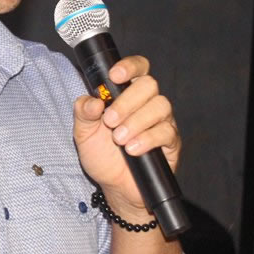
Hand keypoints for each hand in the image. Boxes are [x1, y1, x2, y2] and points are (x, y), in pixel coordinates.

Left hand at [73, 56, 180, 218]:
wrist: (116, 187)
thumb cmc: (102, 155)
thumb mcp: (83, 133)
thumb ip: (83, 113)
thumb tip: (93, 100)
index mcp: (126, 94)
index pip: (137, 68)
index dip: (129, 66)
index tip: (114, 76)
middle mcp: (147, 103)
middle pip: (149, 84)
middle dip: (127, 102)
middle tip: (110, 122)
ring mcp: (161, 121)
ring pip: (160, 106)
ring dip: (136, 121)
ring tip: (119, 140)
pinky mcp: (170, 141)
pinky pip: (166, 131)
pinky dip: (147, 139)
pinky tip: (132, 149)